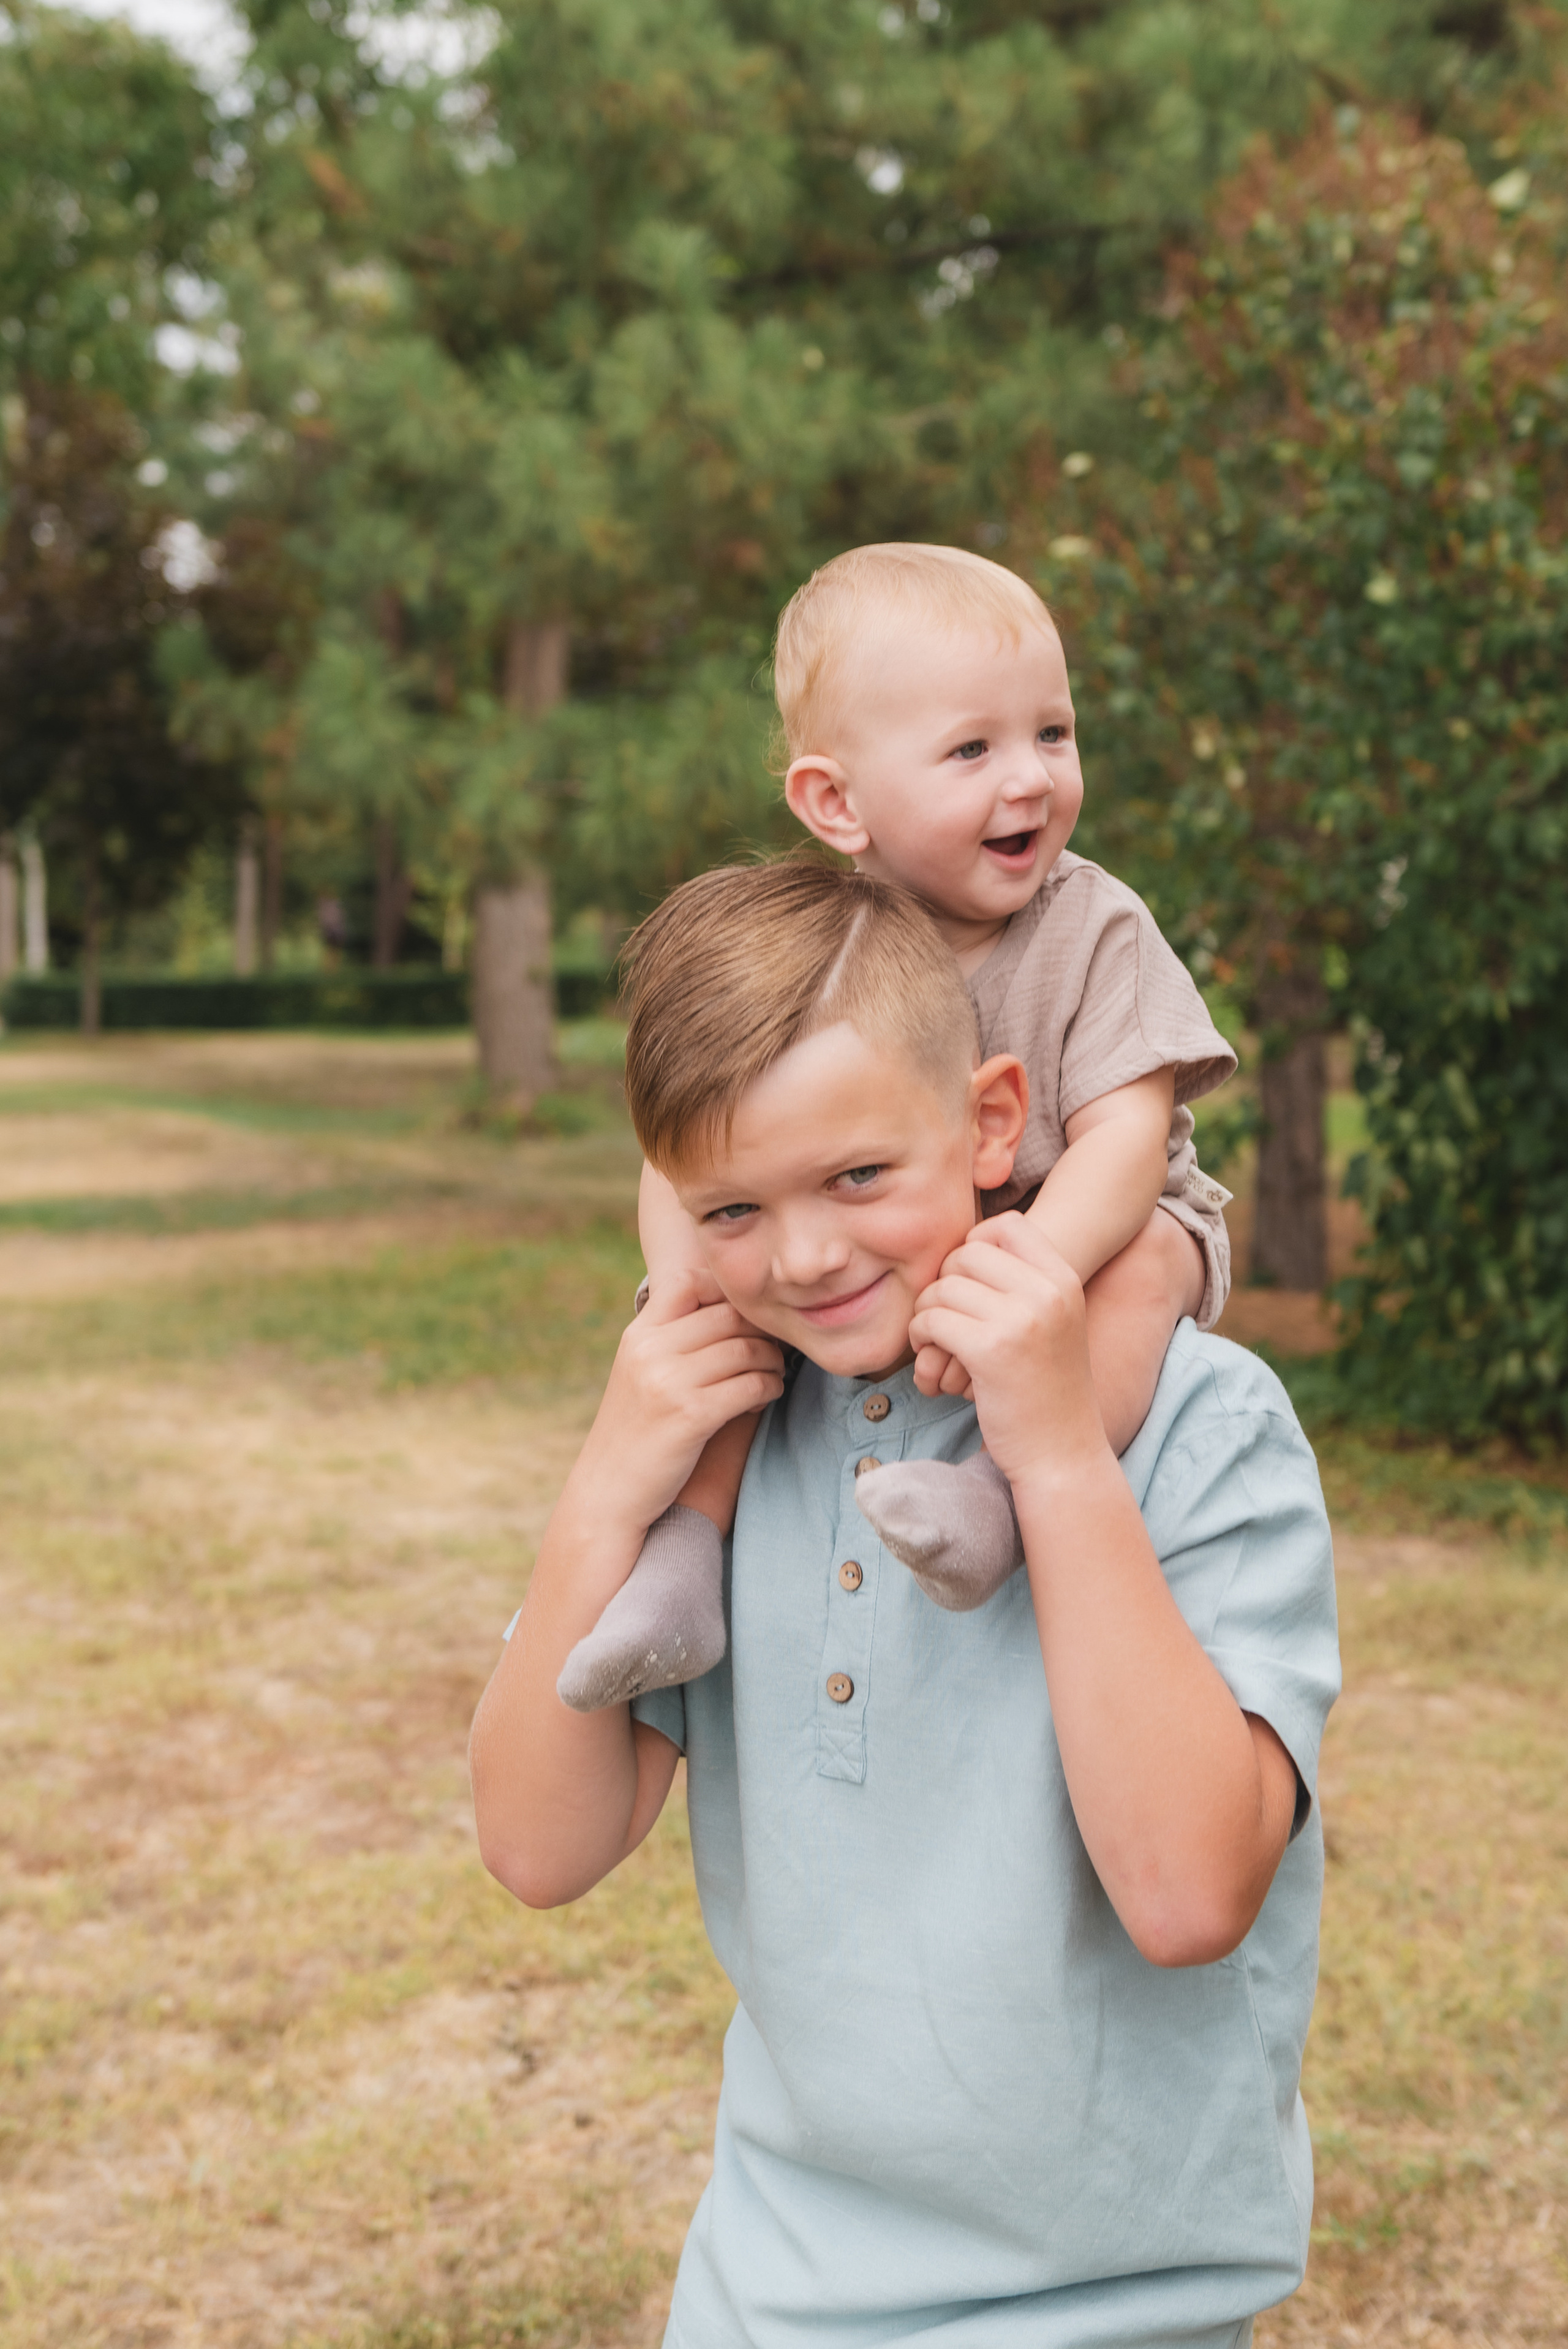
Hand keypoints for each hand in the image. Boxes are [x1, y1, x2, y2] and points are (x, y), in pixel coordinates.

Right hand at [578, 1269, 784, 1534]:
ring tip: (774, 1373)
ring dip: (772, 1361)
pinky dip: (769, 1388)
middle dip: (762, 1331)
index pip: (689, 1282)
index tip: (746, 1317)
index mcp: (639, 1334)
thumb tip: (731, 1313)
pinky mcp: (691, 1415)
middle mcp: (650, 1350)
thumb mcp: (640, 1373)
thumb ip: (673, 1341)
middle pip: (729, 1315)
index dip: (726, 1291)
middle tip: (776, 1348)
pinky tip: (768, 1395)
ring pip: (746, 1350)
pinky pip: (750, 1386)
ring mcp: (669, 1382)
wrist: (608, 1492)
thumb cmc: (635, 1432)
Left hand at [907, 1213, 1107, 1484]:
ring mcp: (1022, 1320)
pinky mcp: (991, 1351)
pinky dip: (921, 1336)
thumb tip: (966, 1246)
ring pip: (944, 1287)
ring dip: (926, 1312)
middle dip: (943, 1282)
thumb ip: (1023, 1283)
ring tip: (933, 1340)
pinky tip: (931, 1355)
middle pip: (967, 1254)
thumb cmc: (1047, 1390)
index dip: (974, 1245)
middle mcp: (1048, 1292)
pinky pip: (933, 1320)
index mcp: (1064, 1279)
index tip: (966, 1281)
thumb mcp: (1054, 1323)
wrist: (1063, 1453)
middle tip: (943, 1315)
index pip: (1007, 1226)